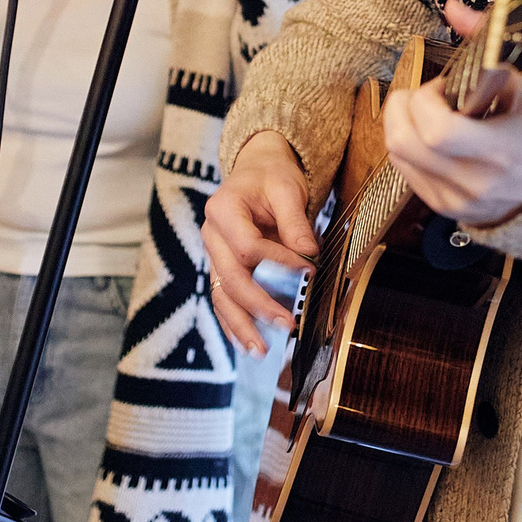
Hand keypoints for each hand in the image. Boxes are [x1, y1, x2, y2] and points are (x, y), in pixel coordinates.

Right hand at [203, 131, 317, 352]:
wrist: (256, 171)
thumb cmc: (271, 177)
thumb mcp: (287, 188)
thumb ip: (295, 222)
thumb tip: (309, 255)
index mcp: (222, 209)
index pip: (248, 247)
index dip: (279, 262)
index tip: (309, 269)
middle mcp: (211, 235)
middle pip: (231, 278)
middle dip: (259, 305)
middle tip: (287, 324)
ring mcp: (213, 255)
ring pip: (222, 297)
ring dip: (241, 326)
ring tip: (260, 351)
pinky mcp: (222, 269)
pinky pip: (224, 300)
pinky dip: (234, 324)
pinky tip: (247, 345)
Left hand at [382, 1, 521, 228]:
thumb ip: (489, 42)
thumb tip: (454, 10)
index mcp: (504, 153)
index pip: (437, 132)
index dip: (426, 100)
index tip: (444, 86)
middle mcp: (479, 184)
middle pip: (405, 145)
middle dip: (401, 108)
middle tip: (423, 94)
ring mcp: (462, 201)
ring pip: (399, 160)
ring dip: (404, 126)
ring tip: (434, 113)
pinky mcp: (451, 211)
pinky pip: (408, 176)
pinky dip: (412, 149)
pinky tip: (436, 136)